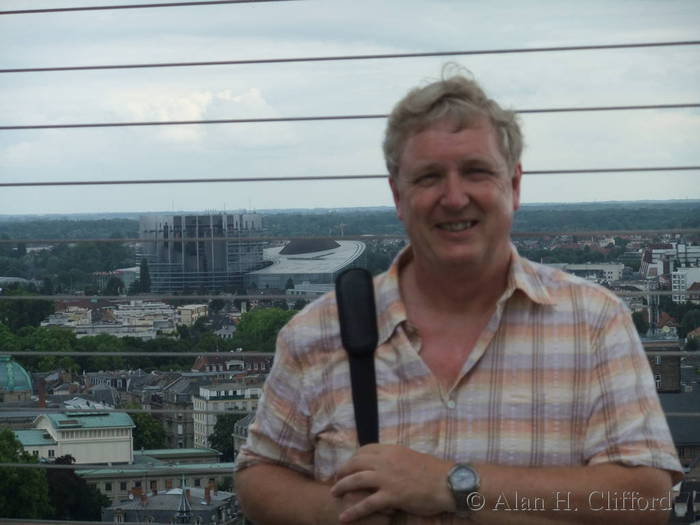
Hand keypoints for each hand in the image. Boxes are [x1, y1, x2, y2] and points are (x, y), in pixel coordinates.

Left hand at [331, 444, 451, 521]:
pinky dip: (353, 511)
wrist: (447, 482)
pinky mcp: (391, 496)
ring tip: (333, 493)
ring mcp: (387, 478)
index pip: (365, 449)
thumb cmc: (434, 471)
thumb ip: (397, 458)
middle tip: (336, 478)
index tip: (349, 464)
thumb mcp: (412, 457)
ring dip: (342, 487)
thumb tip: (390, 462)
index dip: (354, 457)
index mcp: (392, 450)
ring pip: (356, 480)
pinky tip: (344, 517)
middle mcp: (386, 461)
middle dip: (343, 470)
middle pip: (356, 463)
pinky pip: (367, 504)